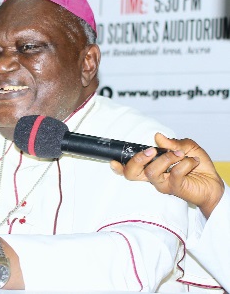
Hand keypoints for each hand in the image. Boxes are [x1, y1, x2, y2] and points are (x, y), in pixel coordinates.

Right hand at [110, 133, 224, 217]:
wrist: (214, 182)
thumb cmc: (197, 166)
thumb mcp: (186, 147)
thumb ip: (172, 142)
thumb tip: (158, 137)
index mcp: (152, 166)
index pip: (131, 169)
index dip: (119, 167)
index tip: (112, 161)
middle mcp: (154, 177)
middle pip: (131, 173)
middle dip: (137, 158)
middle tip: (151, 150)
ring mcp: (162, 184)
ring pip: (151, 172)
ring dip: (166, 158)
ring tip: (181, 154)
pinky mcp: (174, 188)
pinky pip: (174, 174)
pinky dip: (184, 163)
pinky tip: (192, 162)